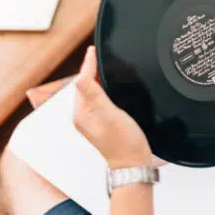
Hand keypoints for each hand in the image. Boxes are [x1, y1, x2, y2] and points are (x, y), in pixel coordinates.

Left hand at [74, 46, 151, 168]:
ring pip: (91, 91)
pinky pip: (98, 99)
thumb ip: (94, 96)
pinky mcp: (102, 121)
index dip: (88, 65)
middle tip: (97, 54)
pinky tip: (109, 84)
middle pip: (84, 85)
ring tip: (101, 64)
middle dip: (90, 69)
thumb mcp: (109, 116)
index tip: (92, 50)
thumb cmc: (124, 143)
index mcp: (81, 113)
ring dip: (96, 78)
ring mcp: (92, 119)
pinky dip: (102, 88)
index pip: (82, 82)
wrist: (133, 163)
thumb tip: (80, 75)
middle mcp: (84, 116)